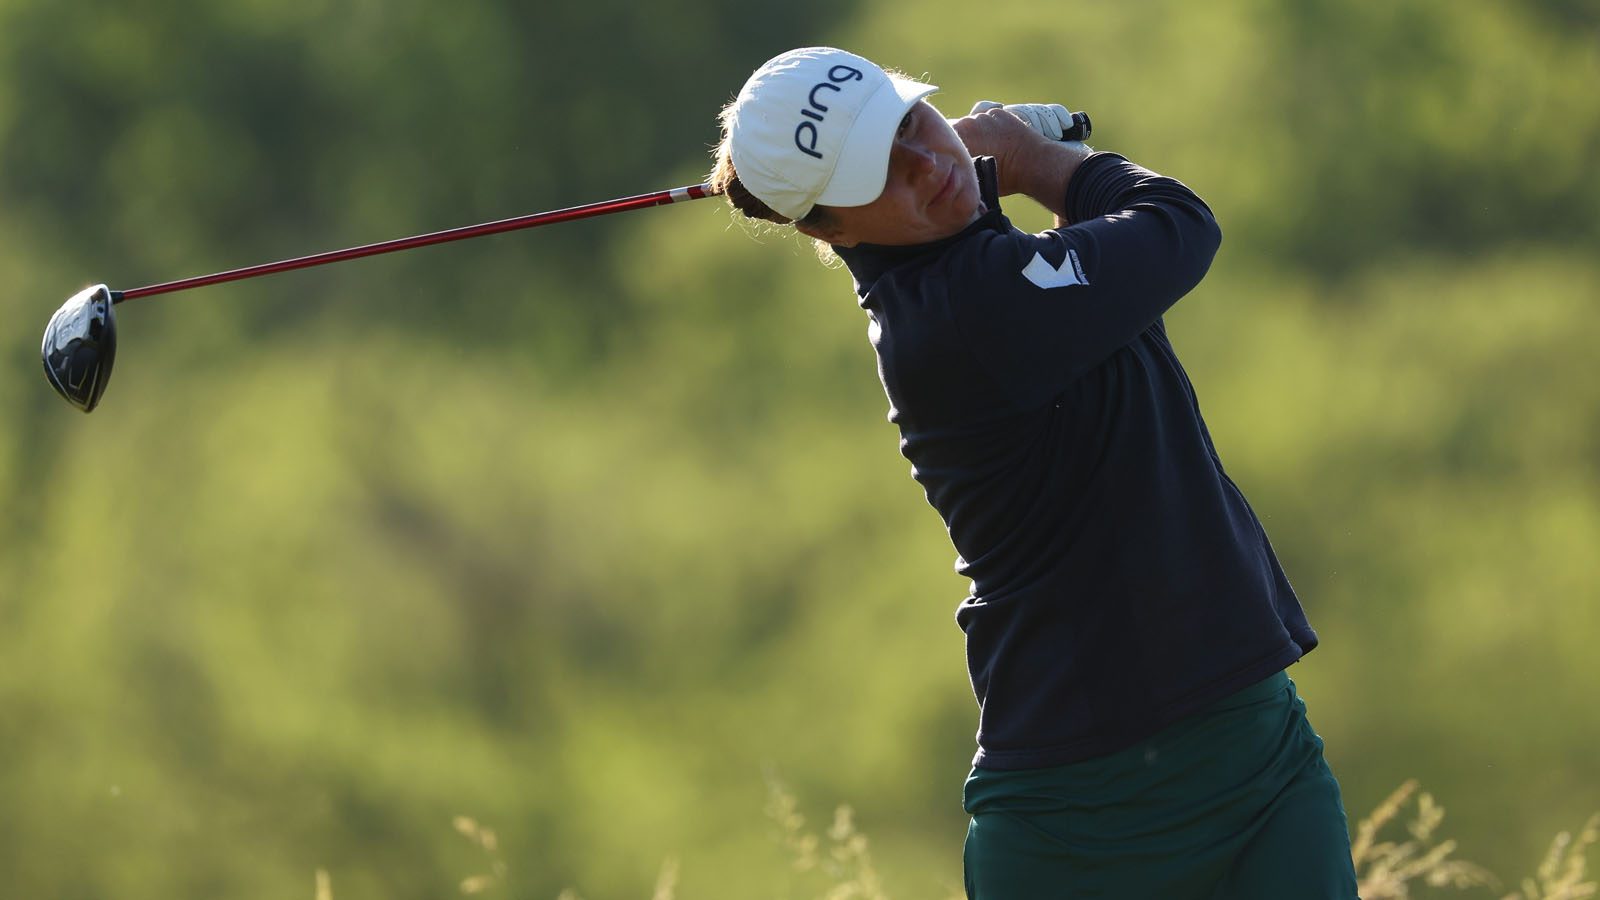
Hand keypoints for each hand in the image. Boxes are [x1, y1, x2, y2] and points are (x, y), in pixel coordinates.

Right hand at [951, 101, 1090, 218]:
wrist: (1035, 164)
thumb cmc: (1005, 177)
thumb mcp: (976, 180)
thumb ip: (960, 171)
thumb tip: (951, 174)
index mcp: (961, 136)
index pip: (942, 141)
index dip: (945, 152)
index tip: (951, 163)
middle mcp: (970, 121)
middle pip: (957, 131)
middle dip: (961, 142)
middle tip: (970, 157)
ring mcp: (986, 115)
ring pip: (972, 125)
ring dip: (976, 135)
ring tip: (987, 149)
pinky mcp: (1000, 113)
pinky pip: (988, 120)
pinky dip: (990, 129)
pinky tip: (998, 142)